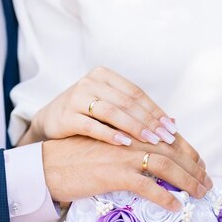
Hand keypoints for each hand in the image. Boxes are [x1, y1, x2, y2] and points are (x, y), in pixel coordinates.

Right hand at [23, 67, 177, 147]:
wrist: (48, 122)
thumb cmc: (85, 116)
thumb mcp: (109, 109)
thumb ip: (136, 112)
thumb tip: (173, 123)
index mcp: (104, 76)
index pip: (136, 93)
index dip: (156, 110)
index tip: (172, 129)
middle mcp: (90, 82)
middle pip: (127, 102)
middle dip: (150, 121)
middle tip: (167, 138)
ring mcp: (76, 98)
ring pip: (112, 112)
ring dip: (134, 127)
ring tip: (151, 142)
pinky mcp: (66, 116)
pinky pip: (92, 125)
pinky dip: (110, 135)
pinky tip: (125, 144)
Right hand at [42, 136, 211, 208]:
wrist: (48, 165)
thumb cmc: (75, 159)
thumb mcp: (105, 147)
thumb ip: (128, 148)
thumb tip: (150, 156)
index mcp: (131, 131)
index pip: (170, 139)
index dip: (190, 153)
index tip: (202, 167)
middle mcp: (131, 139)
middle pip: (174, 151)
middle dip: (196, 169)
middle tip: (208, 184)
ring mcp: (124, 156)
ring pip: (167, 166)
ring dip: (188, 181)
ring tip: (201, 195)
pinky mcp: (115, 174)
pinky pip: (148, 187)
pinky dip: (165, 197)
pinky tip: (176, 207)